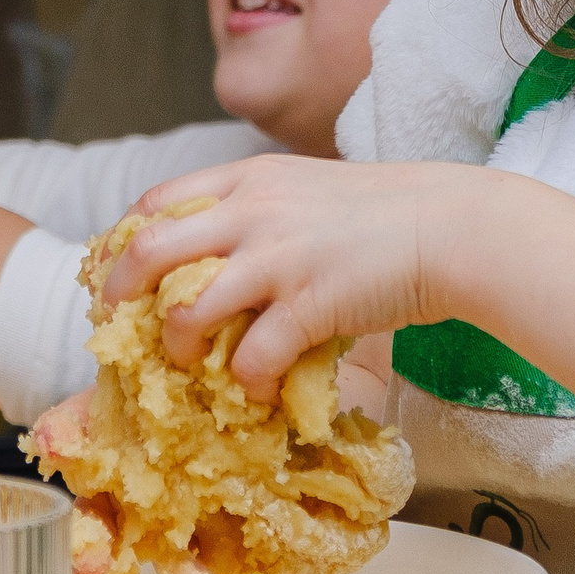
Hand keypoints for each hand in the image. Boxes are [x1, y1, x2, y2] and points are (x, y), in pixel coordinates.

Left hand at [97, 155, 509, 399]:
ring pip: (186, 309)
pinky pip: (250, 357)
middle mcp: (253, 212)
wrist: (455, 226)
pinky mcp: (308, 304)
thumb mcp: (311, 188)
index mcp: (250, 178)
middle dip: (120, 296)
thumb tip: (227, 254)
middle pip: (148, 250)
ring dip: (179, 349)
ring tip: (193, 370)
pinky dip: (245, 385)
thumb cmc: (393, 210)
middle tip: (121, 330)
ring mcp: (277, 258)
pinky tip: (260, 395)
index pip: (156, 201)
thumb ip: (264, 209)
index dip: (123, 242)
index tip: (118, 277)